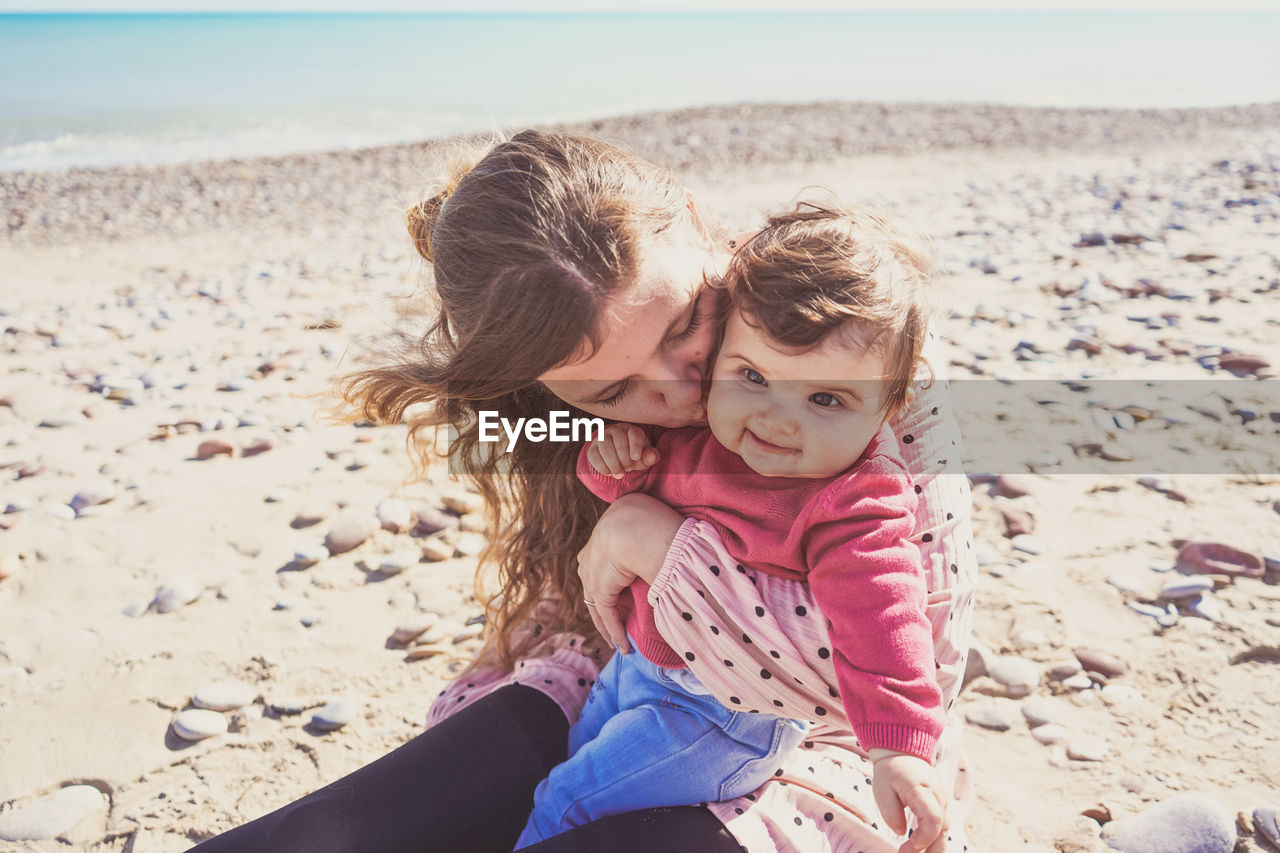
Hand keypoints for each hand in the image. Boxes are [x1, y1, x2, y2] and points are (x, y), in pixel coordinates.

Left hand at [577, 493, 684, 652]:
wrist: (635, 525)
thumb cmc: (648, 519)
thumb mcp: (644, 522)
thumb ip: (648, 532)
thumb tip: (669, 539)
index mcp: (599, 539)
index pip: (595, 563)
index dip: (604, 579)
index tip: (615, 590)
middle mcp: (590, 558)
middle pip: (593, 588)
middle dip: (603, 607)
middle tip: (614, 623)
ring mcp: (592, 576)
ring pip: (599, 607)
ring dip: (609, 628)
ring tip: (619, 643)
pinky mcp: (600, 591)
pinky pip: (608, 617)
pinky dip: (616, 633)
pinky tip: (624, 647)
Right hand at [587, 423, 658, 477]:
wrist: (620, 458)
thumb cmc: (635, 456)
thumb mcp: (645, 458)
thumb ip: (651, 457)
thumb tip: (653, 456)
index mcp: (632, 430)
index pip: (634, 434)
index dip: (635, 446)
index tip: (636, 458)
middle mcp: (617, 430)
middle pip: (619, 442)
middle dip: (624, 460)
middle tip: (628, 469)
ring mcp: (603, 437)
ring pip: (605, 447)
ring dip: (613, 464)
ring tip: (619, 474)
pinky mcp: (593, 447)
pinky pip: (594, 456)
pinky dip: (602, 467)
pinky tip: (609, 472)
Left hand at [869, 751, 948, 852]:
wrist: (902, 753)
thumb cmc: (890, 772)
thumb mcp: (882, 790)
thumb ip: (891, 813)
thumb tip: (902, 833)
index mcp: (923, 790)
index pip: (933, 820)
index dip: (924, 839)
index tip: (906, 849)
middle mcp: (939, 795)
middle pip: (943, 828)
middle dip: (932, 849)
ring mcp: (943, 799)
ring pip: (946, 828)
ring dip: (936, 846)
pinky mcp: (943, 803)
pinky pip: (944, 824)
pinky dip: (937, 838)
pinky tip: (927, 850)